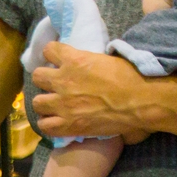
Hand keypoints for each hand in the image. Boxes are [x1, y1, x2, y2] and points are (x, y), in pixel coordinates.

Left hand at [31, 41, 150, 142]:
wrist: (139, 101)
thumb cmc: (129, 76)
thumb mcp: (105, 59)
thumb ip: (88, 60)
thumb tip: (86, 62)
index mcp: (74, 60)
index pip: (49, 50)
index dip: (53, 55)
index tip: (59, 60)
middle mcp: (63, 80)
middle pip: (37, 76)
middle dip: (46, 79)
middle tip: (57, 84)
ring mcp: (63, 104)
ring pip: (36, 102)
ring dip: (45, 102)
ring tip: (55, 105)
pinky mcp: (68, 124)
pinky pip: (44, 126)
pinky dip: (49, 124)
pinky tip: (57, 121)